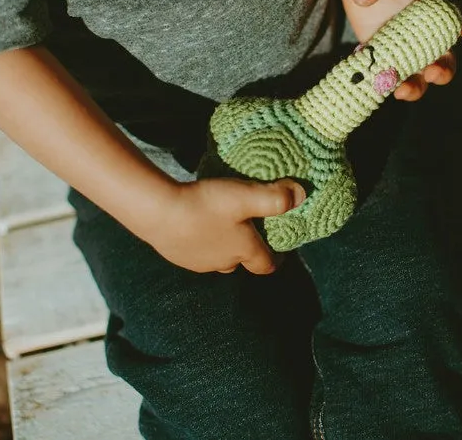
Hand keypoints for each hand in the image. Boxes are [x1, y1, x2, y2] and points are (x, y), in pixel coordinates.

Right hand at [145, 178, 305, 273]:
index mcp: (244, 251)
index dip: (276, 258)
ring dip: (221, 245)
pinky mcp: (177, 255)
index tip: (280, 250)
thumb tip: (302, 195)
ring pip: (217, 257)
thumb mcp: (245, 196)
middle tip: (248, 228)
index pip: (266, 265)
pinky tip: (194, 223)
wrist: (159, 213)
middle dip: (246, 249)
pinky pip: (195, 251)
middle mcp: (223, 263)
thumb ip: (275, 198)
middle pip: (240, 261)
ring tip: (220, 224)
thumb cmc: (206, 205)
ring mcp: (198, 262)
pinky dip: (199, 240)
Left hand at [342, 0, 461, 100]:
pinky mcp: (380, 55)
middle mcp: (423, 35)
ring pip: (416, 75)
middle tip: (432, 72)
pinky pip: (385, 74)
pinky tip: (375, 88)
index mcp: (434, 12)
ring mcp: (402, 48)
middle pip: (443, 60)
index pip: (459, 20)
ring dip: (414, 87)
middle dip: (443, 70)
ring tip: (401, 91)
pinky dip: (382, 84)